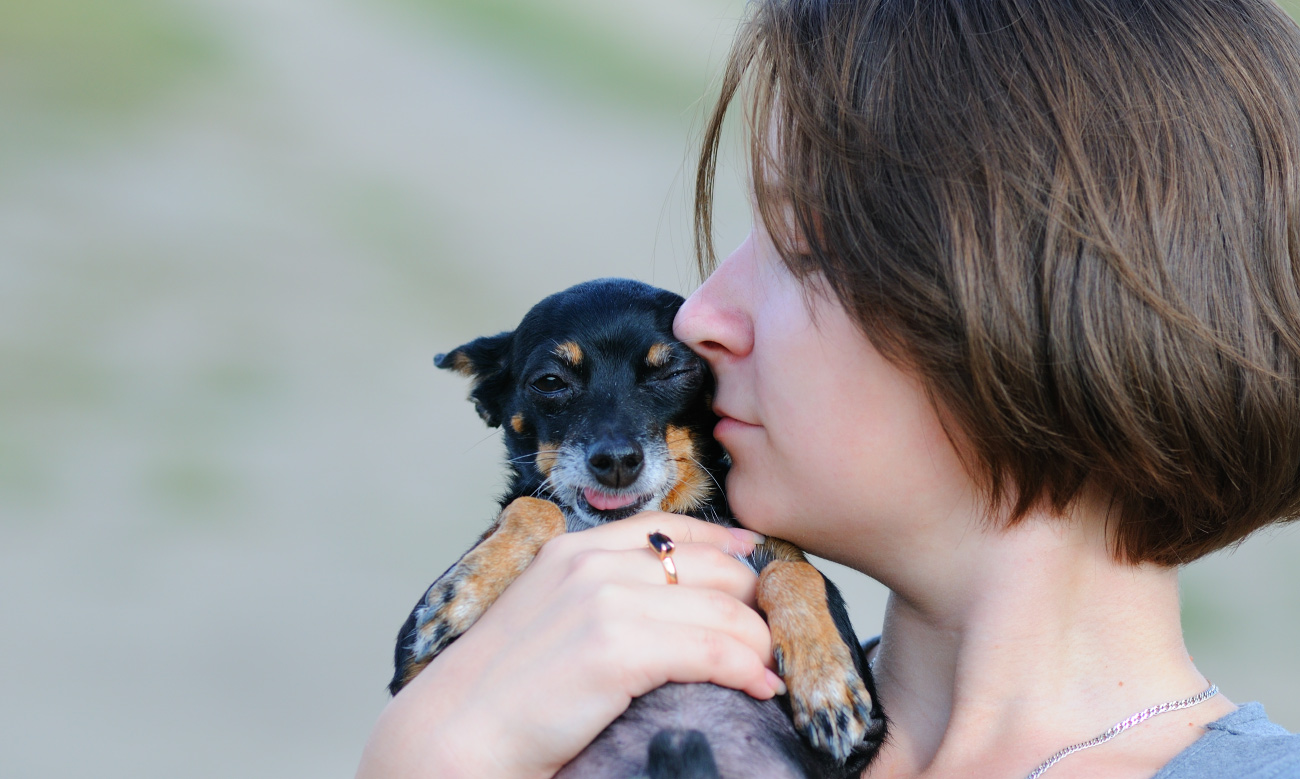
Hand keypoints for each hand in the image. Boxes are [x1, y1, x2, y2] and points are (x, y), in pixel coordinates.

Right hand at [355, 512, 777, 778]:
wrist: (456, 735)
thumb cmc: (503, 692)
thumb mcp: (550, 617)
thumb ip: (602, 595)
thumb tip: (673, 604)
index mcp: (574, 550)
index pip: (671, 527)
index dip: (725, 544)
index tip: (756, 563)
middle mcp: (592, 562)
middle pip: (711, 566)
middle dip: (752, 602)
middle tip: (768, 636)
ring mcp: (603, 600)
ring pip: (723, 610)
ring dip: (758, 643)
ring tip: (767, 669)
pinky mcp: (616, 647)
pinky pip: (713, 651)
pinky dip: (747, 669)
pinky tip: (759, 687)